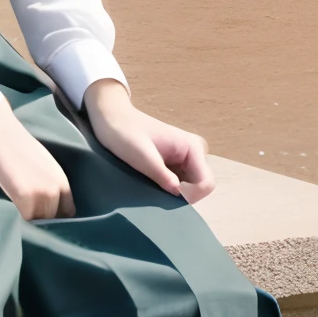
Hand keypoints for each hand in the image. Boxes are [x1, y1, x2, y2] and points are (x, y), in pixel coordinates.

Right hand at [0, 100, 74, 219]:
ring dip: (23, 227)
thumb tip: (40, 212)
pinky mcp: (22, 199)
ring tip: (9, 223)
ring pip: (34, 225)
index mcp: (61, 182)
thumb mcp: (41, 164)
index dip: (50, 221)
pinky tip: (2, 219)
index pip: (64, 215)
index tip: (36, 222)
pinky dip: (12, 224)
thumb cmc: (11, 143)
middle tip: (19, 224)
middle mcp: (55, 191)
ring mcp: (40, 196)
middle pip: (48, 223)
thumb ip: (46, 186)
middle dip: (36, 226)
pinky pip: (20, 223)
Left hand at [83, 79, 215, 203]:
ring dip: (173, 194)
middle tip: (155, 193)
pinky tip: (151, 185)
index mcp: (193, 148)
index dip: (190, 196)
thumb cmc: (125, 134)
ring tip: (150, 187)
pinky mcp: (176, 164)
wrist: (112, 119)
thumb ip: (162, 175)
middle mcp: (196, 153)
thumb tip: (179, 194)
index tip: (166, 197)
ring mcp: (187, 159)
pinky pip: (179, 185)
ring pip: (190, 188)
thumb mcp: (142, 157)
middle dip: (181, 196)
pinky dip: (167, 190)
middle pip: (199, 188)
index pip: (206, 184)